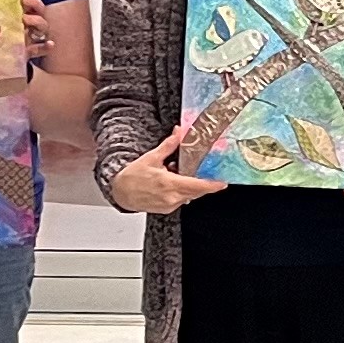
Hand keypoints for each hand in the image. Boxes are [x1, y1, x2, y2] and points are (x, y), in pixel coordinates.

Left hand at [16, 0, 54, 65]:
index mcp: (18, 14)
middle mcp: (27, 24)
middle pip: (39, 10)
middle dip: (34, 3)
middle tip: (24, 2)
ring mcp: (30, 38)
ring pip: (42, 27)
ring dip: (38, 21)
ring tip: (26, 20)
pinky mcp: (29, 51)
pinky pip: (41, 49)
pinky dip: (46, 46)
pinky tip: (49, 44)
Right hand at [107, 122, 223, 216]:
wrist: (120, 192)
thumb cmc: (133, 176)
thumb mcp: (152, 157)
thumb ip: (168, 145)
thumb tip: (178, 132)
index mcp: (169, 184)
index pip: (197, 186)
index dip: (212, 185)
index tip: (222, 182)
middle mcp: (171, 197)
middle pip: (196, 192)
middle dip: (203, 183)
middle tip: (207, 173)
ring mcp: (169, 205)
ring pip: (189, 196)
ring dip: (190, 186)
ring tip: (178, 174)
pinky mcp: (167, 209)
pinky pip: (181, 200)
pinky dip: (182, 192)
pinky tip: (173, 183)